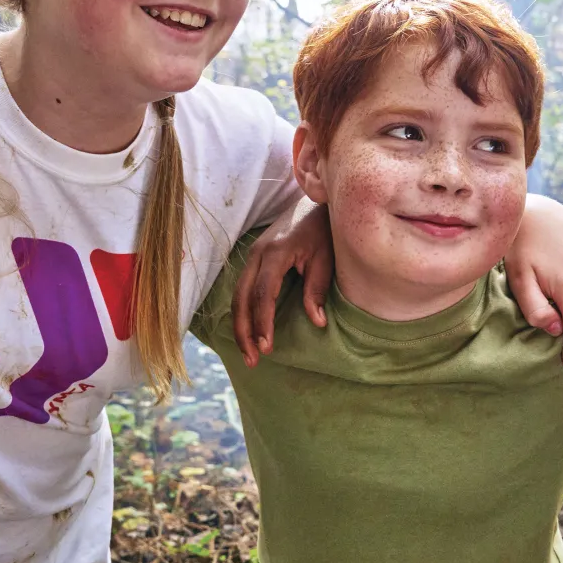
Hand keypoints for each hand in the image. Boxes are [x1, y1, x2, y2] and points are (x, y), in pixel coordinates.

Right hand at [231, 199, 332, 367]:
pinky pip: (242, 289)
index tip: (267, 347)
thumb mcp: (325, 258)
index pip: (263, 293)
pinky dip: (243, 312)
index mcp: (276, 252)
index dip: (262, 322)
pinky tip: (248, 332)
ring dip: (241, 325)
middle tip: (253, 359)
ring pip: (237, 295)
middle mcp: (257, 253)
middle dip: (244, 331)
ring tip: (249, 354)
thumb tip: (317, 322)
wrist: (313, 203)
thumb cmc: (323, 231)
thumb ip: (317, 289)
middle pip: (242, 297)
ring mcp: (252, 255)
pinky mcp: (253, 259)